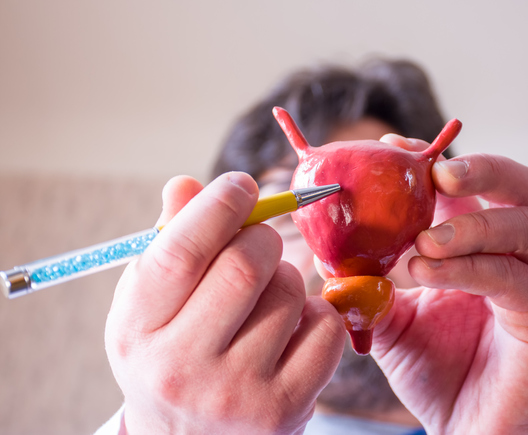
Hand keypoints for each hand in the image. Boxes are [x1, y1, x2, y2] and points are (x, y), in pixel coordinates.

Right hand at [105, 173, 345, 434]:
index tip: (240, 186)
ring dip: (288, 277)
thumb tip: (186, 184)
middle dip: (262, 237)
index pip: (181, 252)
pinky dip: (318, 313)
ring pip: (291, 291)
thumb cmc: (171, 352)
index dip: (219, 206)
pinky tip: (292, 329)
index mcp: (136, 329)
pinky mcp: (285, 409)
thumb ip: (169, 242)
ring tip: (268, 297)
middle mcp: (180, 367)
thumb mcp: (150, 304)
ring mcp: (236, 393)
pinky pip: (326, 326)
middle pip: (246, 265)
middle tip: (259, 242)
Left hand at [374, 136, 527, 434]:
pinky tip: (427, 271)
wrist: (471, 433)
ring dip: (468, 225)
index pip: (474, 185)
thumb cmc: (438, 374)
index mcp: (488, 246)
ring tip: (421, 240)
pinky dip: (468, 268)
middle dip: (480, 169)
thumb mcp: (391, 317)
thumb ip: (369, 279)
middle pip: (521, 187)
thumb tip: (325, 247)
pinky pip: (514, 278)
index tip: (392, 148)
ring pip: (523, 227)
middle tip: (435, 171)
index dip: (436, 160)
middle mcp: (524, 256)